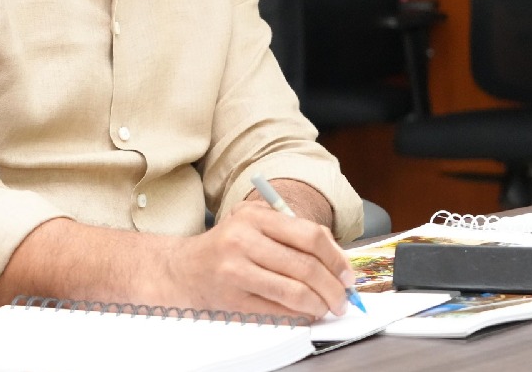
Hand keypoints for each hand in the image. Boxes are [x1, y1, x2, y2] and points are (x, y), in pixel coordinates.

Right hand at [162, 200, 354, 320]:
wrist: (183, 269)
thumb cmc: (226, 247)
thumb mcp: (254, 224)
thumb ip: (293, 233)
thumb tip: (337, 260)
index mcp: (254, 217)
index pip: (309, 235)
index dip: (336, 258)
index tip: (347, 274)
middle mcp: (243, 240)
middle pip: (306, 266)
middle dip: (333, 287)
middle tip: (343, 298)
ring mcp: (236, 270)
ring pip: (294, 292)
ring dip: (319, 304)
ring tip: (326, 308)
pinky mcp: (233, 298)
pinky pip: (277, 310)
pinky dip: (299, 315)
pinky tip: (305, 313)